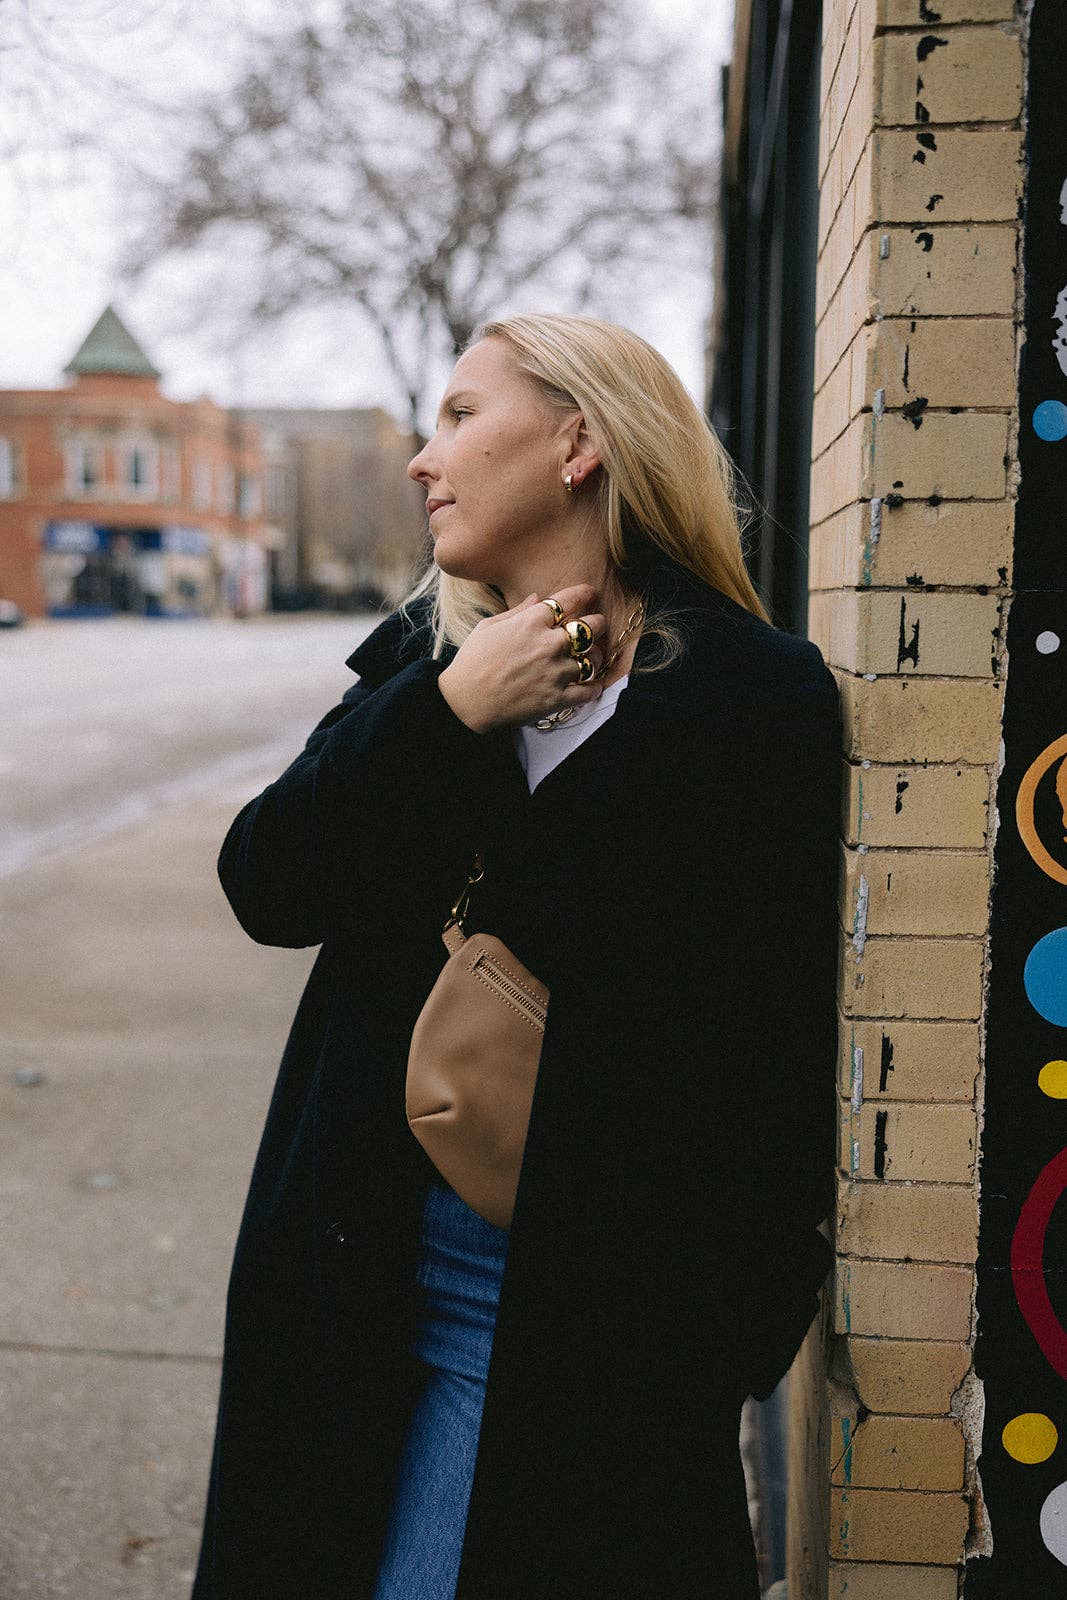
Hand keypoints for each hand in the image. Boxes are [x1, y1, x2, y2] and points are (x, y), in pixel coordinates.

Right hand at [438, 584, 607, 734]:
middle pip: (591, 627)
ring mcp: (556, 672)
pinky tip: (591, 685)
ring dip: (596, 657)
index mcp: (531, 622)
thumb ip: (517, 611)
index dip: (584, 594)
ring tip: (592, 658)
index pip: (569, 599)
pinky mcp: (557, 698)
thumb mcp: (488, 627)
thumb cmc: (471, 662)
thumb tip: (537, 598)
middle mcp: (549, 643)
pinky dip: (593, 688)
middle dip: (596, 624)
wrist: (464, 702)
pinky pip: (589, 690)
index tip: (590, 594)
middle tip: (595, 627)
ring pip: (595, 658)